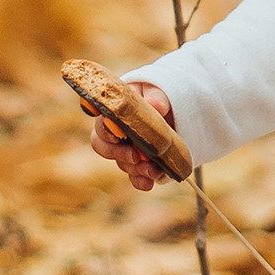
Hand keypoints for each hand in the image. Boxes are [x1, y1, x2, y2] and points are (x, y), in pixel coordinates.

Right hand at [87, 77, 173, 191]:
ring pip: (122, 164)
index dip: (106, 132)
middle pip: (104, 147)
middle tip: (136, 156)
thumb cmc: (157, 97)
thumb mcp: (157, 92)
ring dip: (136, 169)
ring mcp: (125, 151)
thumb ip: (156, 98)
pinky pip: (134, 177)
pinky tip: (148, 183)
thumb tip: (155, 105)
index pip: (101, 124)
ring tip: (153, 170)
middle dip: (119, 154)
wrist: (173, 113)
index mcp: (113, 113)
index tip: (119, 135)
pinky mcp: (139, 165)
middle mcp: (114, 134)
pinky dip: (140, 181)